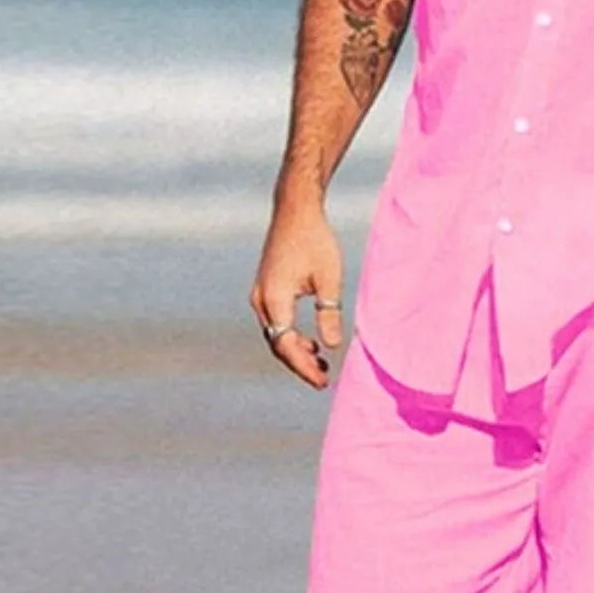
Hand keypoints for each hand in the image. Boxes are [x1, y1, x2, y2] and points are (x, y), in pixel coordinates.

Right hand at [250, 204, 343, 387]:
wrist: (295, 210)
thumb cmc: (315, 240)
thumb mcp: (329, 279)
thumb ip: (329, 313)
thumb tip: (332, 346)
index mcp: (275, 299)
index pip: (286, 344)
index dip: (304, 367)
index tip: (324, 382)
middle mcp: (261, 300)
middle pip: (277, 344)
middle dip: (300, 365)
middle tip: (325, 380)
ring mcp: (260, 295)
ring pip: (276, 335)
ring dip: (296, 352)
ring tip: (323, 365)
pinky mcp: (266, 290)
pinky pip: (276, 323)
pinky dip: (292, 337)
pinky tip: (312, 344)